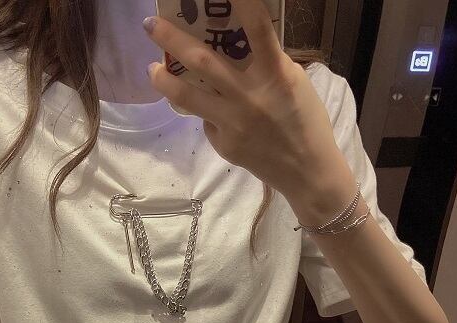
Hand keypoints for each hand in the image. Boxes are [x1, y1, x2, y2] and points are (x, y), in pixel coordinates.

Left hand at [143, 0, 351, 209]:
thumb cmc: (305, 120)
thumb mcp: (294, 82)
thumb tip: (236, 44)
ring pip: (188, 96)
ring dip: (164, 80)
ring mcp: (233, 122)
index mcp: (275, 74)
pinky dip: (204, 111)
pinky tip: (208, 111)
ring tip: (152, 69)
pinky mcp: (224, 143)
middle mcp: (249, 96)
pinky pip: (206, 120)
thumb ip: (267, 62)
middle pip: (202, 61)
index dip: (242, 4)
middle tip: (150, 25)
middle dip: (172, 39)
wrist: (306, 171)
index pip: (257, 29)